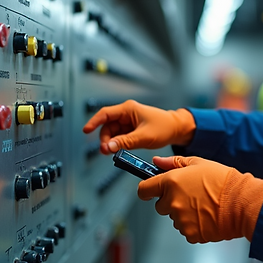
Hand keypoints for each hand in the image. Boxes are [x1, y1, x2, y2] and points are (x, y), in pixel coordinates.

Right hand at [81, 100, 195, 154]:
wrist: (177, 129)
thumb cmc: (164, 127)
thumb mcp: (143, 136)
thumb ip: (125, 142)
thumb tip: (108, 147)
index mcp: (128, 109)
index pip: (105, 114)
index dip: (94, 122)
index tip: (86, 131)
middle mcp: (127, 114)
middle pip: (107, 126)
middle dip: (105, 138)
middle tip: (105, 151)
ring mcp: (129, 122)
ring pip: (113, 132)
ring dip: (111, 142)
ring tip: (111, 152)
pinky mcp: (132, 129)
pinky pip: (120, 136)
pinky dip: (117, 143)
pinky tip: (118, 150)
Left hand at [137, 156, 262, 242]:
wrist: (243, 202)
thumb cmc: (224, 181)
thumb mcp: (198, 163)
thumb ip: (173, 162)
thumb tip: (156, 162)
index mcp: (171, 182)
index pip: (144, 189)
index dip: (146, 190)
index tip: (149, 191)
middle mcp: (172, 201)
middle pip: (160, 206)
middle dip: (170, 201)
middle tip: (190, 196)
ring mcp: (181, 219)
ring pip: (174, 218)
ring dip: (183, 213)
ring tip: (203, 205)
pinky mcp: (190, 233)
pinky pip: (186, 230)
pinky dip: (194, 225)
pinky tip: (207, 216)